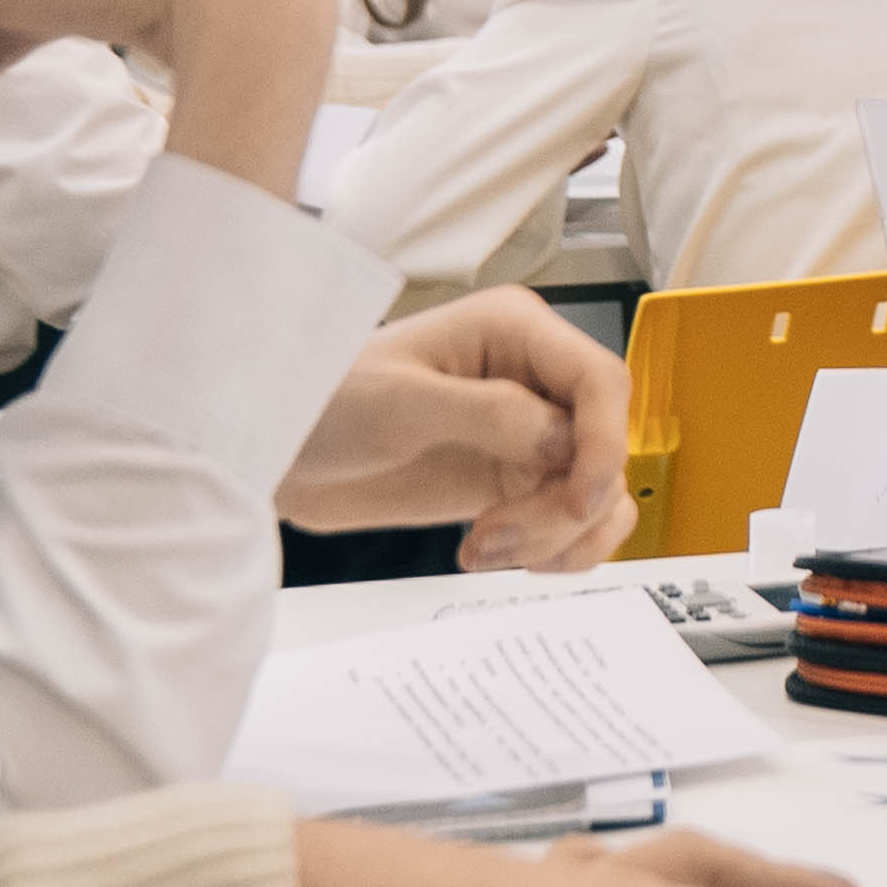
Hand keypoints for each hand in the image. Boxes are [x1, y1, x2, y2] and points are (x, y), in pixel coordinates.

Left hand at [285, 291, 635, 566]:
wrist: (280, 457)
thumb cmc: (325, 405)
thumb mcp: (400, 403)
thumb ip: (490, 414)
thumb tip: (565, 442)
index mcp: (515, 331)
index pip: (601, 381)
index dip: (604, 442)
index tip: (577, 500)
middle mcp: (534, 379)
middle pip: (605, 446)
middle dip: (564, 505)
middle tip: (497, 536)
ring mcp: (530, 434)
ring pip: (599, 490)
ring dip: (556, 535)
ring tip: (484, 549)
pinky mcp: (515, 482)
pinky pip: (573, 521)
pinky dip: (554, 549)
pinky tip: (495, 555)